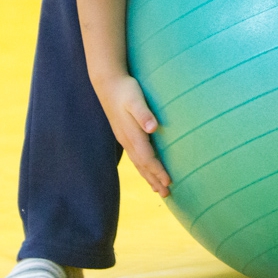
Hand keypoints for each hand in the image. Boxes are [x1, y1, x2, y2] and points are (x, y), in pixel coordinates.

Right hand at [94, 72, 171, 195]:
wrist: (108, 83)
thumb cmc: (126, 89)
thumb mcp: (136, 98)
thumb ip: (144, 113)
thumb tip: (153, 128)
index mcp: (132, 134)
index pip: (147, 158)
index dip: (158, 171)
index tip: (169, 182)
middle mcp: (127, 140)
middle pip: (143, 166)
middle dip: (155, 180)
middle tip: (167, 195)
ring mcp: (124, 138)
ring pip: (138, 163)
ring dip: (149, 177)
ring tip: (158, 189)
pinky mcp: (124, 134)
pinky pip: (135, 156)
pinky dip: (142, 167)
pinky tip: (146, 170)